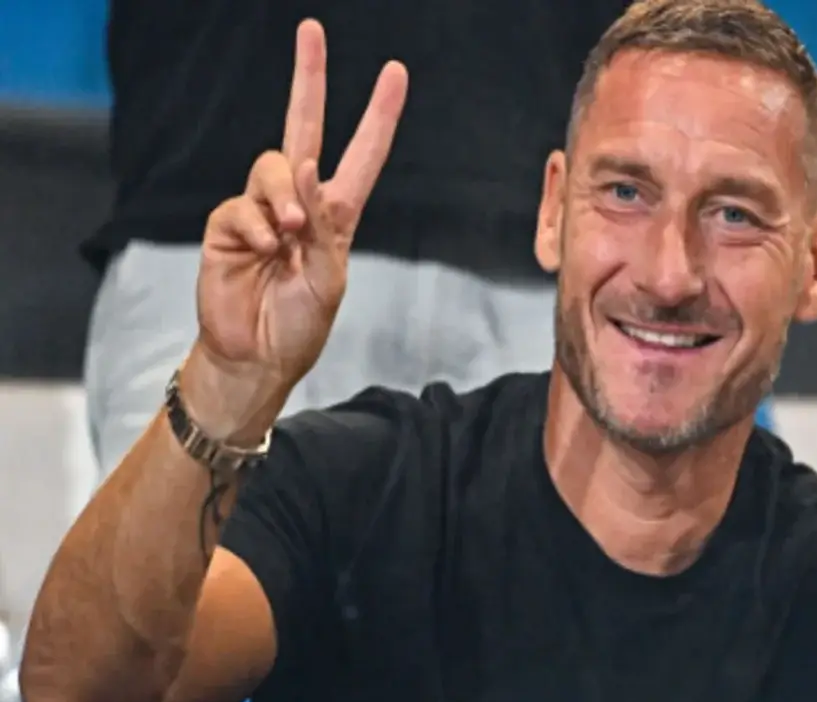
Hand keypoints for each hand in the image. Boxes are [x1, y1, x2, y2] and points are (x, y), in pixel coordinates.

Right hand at [186, 20, 407, 437]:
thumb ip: (322, 225)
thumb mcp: (328, 278)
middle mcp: (298, 204)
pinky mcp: (226, 226)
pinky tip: (265, 251)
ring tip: (291, 235)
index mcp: (336, 217)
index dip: (377, 116)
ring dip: (284, 195)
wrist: (256, 359)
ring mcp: (259, 211)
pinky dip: (257, 227)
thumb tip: (305, 168)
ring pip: (271, 166)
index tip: (394, 73)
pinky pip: (241, 206)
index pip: (361, 156)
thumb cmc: (299, 326)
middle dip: (308, 79)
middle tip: (312, 31)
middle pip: (303, 129)